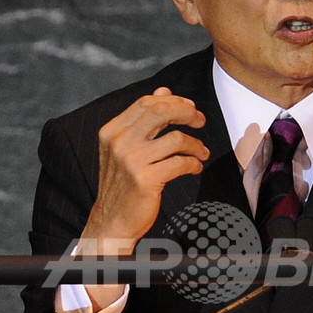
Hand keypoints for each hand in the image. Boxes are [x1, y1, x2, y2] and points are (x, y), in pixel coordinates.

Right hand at [81, 86, 207, 254]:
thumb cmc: (122, 184)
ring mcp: (132, 161)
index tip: (190, 107)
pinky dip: (193, 163)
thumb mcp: (125, 147)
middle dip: (187, 113)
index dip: (173, 101)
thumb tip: (163, 91)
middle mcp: (119, 143)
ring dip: (196, 144)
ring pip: (176, 138)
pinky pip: (180, 163)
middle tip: (200, 121)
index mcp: (112, 131)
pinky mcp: (146, 180)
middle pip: (161, 111)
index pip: (147, 103)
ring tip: (201, 152)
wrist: (112, 221)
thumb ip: (143, 119)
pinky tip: (194, 167)